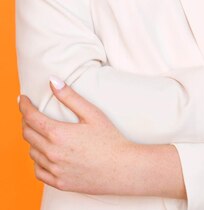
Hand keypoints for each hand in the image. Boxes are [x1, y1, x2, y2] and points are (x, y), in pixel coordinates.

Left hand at [18, 78, 137, 194]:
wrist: (121, 168)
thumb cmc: (109, 138)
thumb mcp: (91, 113)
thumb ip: (70, 96)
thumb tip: (52, 81)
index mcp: (58, 134)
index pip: (30, 117)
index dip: (24, 106)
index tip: (23, 99)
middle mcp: (52, 153)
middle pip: (27, 134)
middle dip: (25, 120)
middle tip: (30, 112)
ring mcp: (54, 169)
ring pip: (32, 152)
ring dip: (32, 139)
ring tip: (39, 131)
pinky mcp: (59, 182)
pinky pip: (38, 171)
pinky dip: (37, 160)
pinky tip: (44, 153)